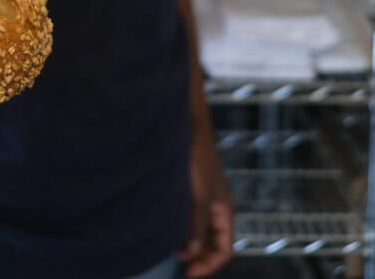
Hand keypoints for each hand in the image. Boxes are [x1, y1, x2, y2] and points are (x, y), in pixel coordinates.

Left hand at [179, 124, 233, 276]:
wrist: (188, 128)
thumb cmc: (196, 160)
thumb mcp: (198, 197)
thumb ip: (196, 226)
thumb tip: (190, 253)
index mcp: (224, 211)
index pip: (224, 250)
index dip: (208, 264)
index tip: (188, 272)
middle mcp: (217, 208)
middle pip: (213, 243)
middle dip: (199, 256)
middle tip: (179, 263)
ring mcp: (205, 199)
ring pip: (201, 231)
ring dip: (190, 243)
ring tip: (172, 248)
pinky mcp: (192, 190)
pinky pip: (191, 217)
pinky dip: (183, 227)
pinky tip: (168, 227)